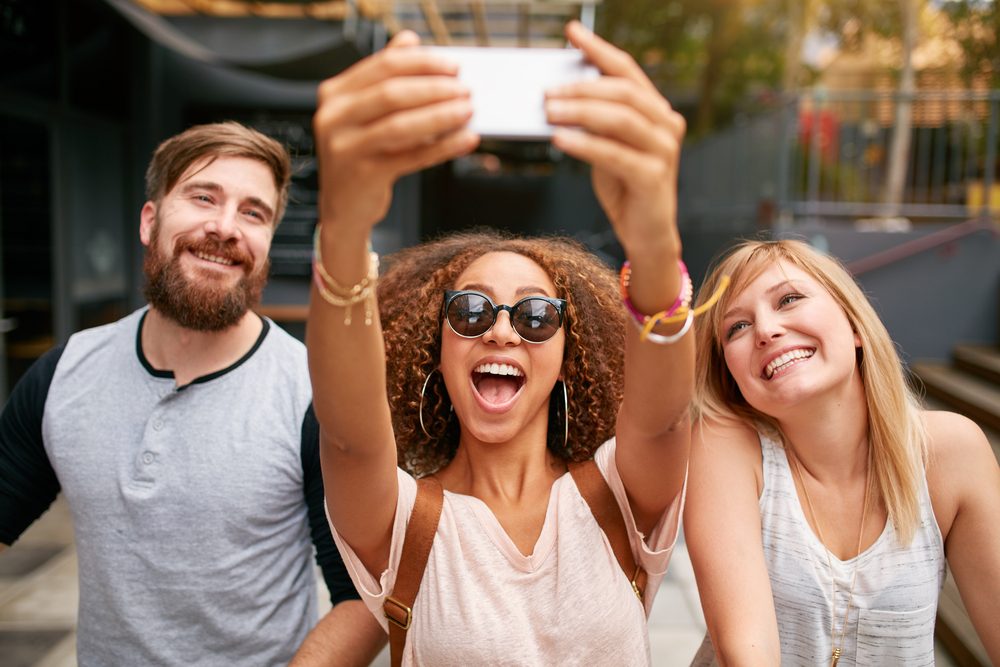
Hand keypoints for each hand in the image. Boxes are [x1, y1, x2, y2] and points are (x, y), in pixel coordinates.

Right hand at [313, 31, 480, 233]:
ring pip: (401, 125)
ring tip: (468, 111)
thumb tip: (409, 41)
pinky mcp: (363, 175)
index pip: (383, 66)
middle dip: (435, 89)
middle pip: (392, 93)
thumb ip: (383, 78)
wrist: (343, 208)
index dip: (422, 63)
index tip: (453, 67)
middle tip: (465, 90)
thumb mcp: (364, 114)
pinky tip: (465, 140)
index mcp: (335, 94)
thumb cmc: (360, 157)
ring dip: (441, 115)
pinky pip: (411, 156)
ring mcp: (344, 147)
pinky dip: (443, 147)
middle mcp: (334, 118)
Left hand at [545, 22, 685, 259]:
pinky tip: (560, 139)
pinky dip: (584, 143)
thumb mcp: (608, 146)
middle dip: (581, 87)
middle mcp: (667, 125)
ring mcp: (664, 151)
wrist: (646, 235)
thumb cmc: (624, 188)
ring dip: (579, 111)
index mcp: (657, 111)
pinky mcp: (653, 177)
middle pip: (623, 92)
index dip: (598, 49)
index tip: (571, 32)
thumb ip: (595, 120)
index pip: (627, 71)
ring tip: (548, 111)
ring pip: (620, 118)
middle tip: (546, 91)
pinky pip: (614, 153)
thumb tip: (556, 93)